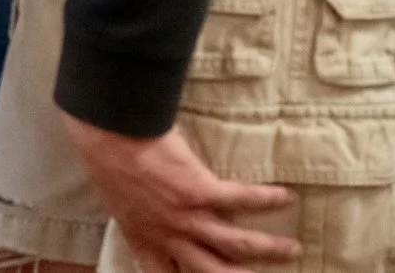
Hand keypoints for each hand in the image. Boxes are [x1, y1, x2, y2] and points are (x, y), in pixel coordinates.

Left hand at [62, 116, 297, 272]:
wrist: (103, 135)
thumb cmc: (104, 160)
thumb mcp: (118, 200)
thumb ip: (137, 215)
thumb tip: (147, 212)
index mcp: (143, 238)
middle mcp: (168, 235)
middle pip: (212, 271)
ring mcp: (186, 216)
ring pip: (236, 244)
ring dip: (267, 248)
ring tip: (291, 248)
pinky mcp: (201, 191)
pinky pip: (242, 199)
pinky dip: (267, 198)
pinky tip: (286, 195)